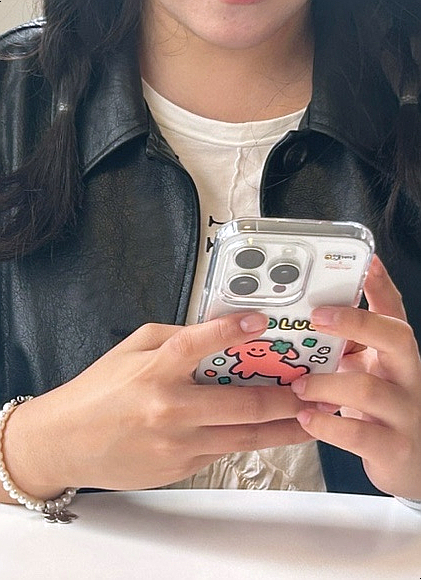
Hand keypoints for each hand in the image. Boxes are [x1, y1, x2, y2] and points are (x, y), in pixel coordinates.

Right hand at [3, 312, 311, 497]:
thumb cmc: (98, 390)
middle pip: (241, 402)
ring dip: (283, 427)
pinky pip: (221, 450)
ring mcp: (178, 444)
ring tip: (311, 419)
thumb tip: (216, 332)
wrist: (67, 442)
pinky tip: (267, 430)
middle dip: (285, 396)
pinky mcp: (180, 466)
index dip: (232, 330)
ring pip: (243, 436)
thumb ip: (173, 338)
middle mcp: (170, 409)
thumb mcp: (130, 350)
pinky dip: (247, 439)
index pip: (197, 344)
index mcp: (154, 371)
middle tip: (314, 388)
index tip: (262, 321)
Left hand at [291, 255, 420, 498]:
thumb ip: (349, 344)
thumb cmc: (379, 408)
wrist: (409, 461)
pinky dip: (326, 425)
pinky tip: (305, 417)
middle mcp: (408, 376)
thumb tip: (307, 313)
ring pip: (368, 389)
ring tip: (298, 386)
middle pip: (397, 338)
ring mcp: (404, 412)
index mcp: (397, 354)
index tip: (365, 260)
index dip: (381, 284)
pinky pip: (358, 434)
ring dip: (325, 384)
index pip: (395, 311)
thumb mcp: (369, 369)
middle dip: (356, 322)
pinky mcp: (393, 448)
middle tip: (317, 317)